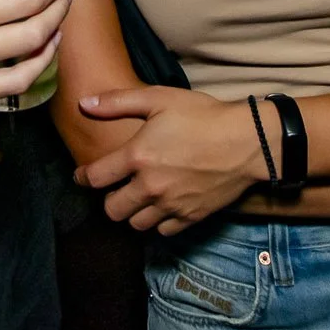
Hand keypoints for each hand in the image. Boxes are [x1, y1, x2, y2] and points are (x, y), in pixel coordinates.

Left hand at [76, 87, 267, 234]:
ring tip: (139, 198)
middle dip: (109, 199)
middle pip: (112, 210)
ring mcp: (171, 205)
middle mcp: (150, 187)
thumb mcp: (159, 98)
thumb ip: (118, 102)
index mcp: (137, 157)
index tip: (83, 176)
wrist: (247, 141)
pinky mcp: (191, 216)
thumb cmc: (203, 115)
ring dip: (133, 213)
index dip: (83, 178)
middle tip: (116, 188)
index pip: (95, 178)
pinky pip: (164, 231)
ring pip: (136, 224)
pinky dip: (159, 222)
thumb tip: (84, 103)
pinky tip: (163, 206)